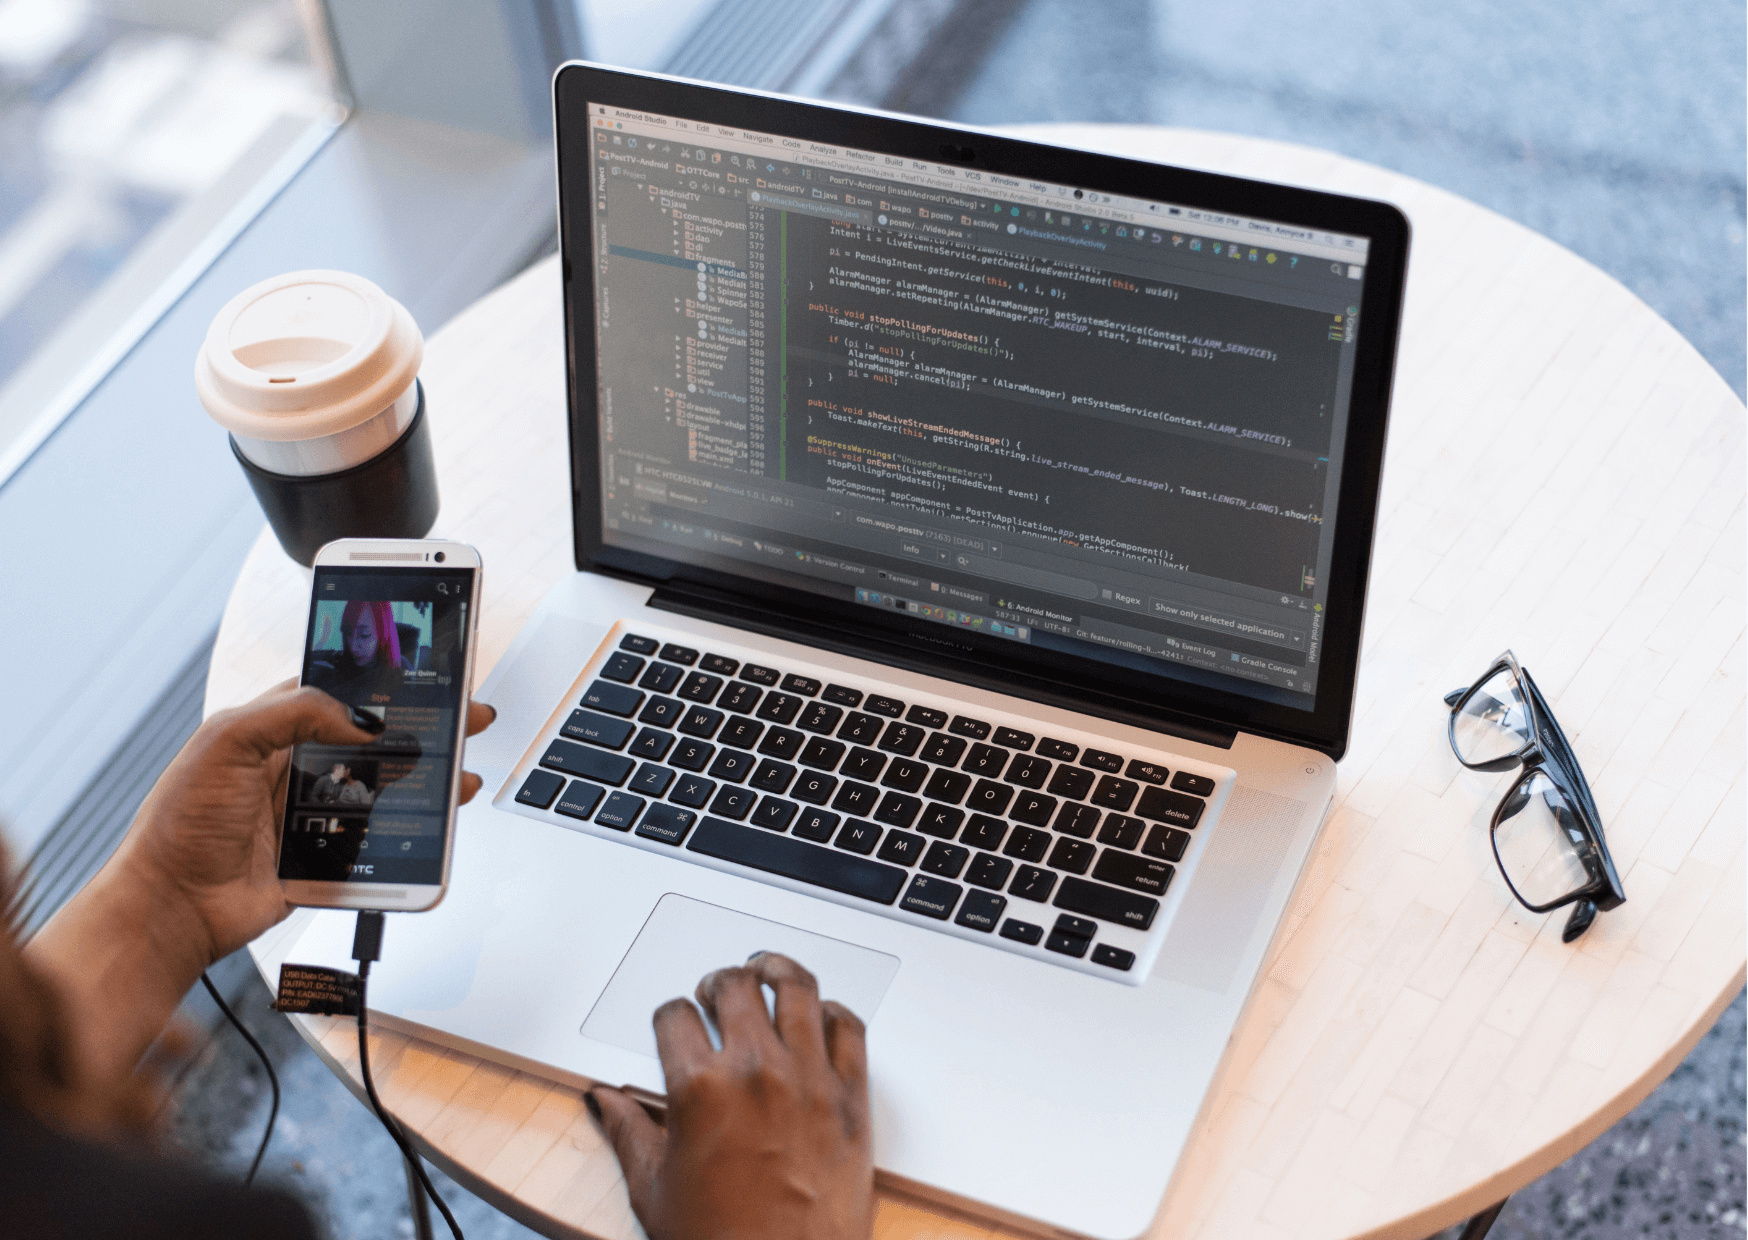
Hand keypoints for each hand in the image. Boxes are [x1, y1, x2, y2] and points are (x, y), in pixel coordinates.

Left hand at [116, 680, 495, 964]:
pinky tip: (432, 821)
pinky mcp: (326, 854)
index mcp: (271, 730)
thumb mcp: (225, 743)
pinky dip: (409, 831)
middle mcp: (296, 767)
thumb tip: (358, 720)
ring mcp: (313, 812)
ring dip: (425, 780)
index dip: (381, 684)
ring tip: (458, 776)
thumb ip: (292, 713)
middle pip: (374, 740)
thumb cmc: (178, 826)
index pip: (338, 693)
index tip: (423, 676)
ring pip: (384, 787)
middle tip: (463, 720)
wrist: (173, 908)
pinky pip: (378, 838)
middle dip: (422, 729)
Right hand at [590, 952, 873, 1239]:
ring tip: (766, 973)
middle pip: (735, 985)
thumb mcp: (654, 1189)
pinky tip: (818, 1016)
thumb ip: (627, 1132)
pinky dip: (832, 1013)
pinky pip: (848, 1027)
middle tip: (716, 991)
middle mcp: (756, 1071)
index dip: (670, 1015)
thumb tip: (605, 1101)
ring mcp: (809, 1079)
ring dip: (776, 973)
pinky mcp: (852, 1096)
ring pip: (797, 988)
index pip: (675, 1015)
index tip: (676, 1023)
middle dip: (718, 983)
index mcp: (700, 1089)